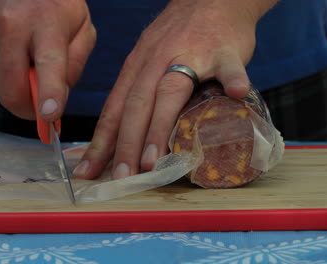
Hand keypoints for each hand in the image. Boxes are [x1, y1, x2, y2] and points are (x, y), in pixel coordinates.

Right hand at [0, 0, 95, 120]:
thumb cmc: (54, 5)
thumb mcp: (81, 26)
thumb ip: (76, 64)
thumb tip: (57, 100)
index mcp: (45, 23)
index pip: (48, 64)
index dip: (49, 93)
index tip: (50, 116)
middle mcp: (10, 29)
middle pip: (12, 91)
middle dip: (29, 110)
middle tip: (44, 107)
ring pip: (0, 90)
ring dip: (17, 90)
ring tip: (28, 64)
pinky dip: (4, 79)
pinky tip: (13, 58)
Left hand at [74, 0, 276, 178]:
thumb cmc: (178, 37)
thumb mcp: (148, 59)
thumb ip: (138, 93)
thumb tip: (123, 137)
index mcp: (136, 68)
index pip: (114, 109)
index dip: (101, 142)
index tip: (90, 171)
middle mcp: (156, 61)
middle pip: (136, 106)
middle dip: (127, 145)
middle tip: (123, 177)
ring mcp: (190, 54)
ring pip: (171, 92)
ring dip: (160, 128)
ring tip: (155, 161)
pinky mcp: (223, 50)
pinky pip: (229, 66)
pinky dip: (234, 79)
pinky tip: (237, 94)